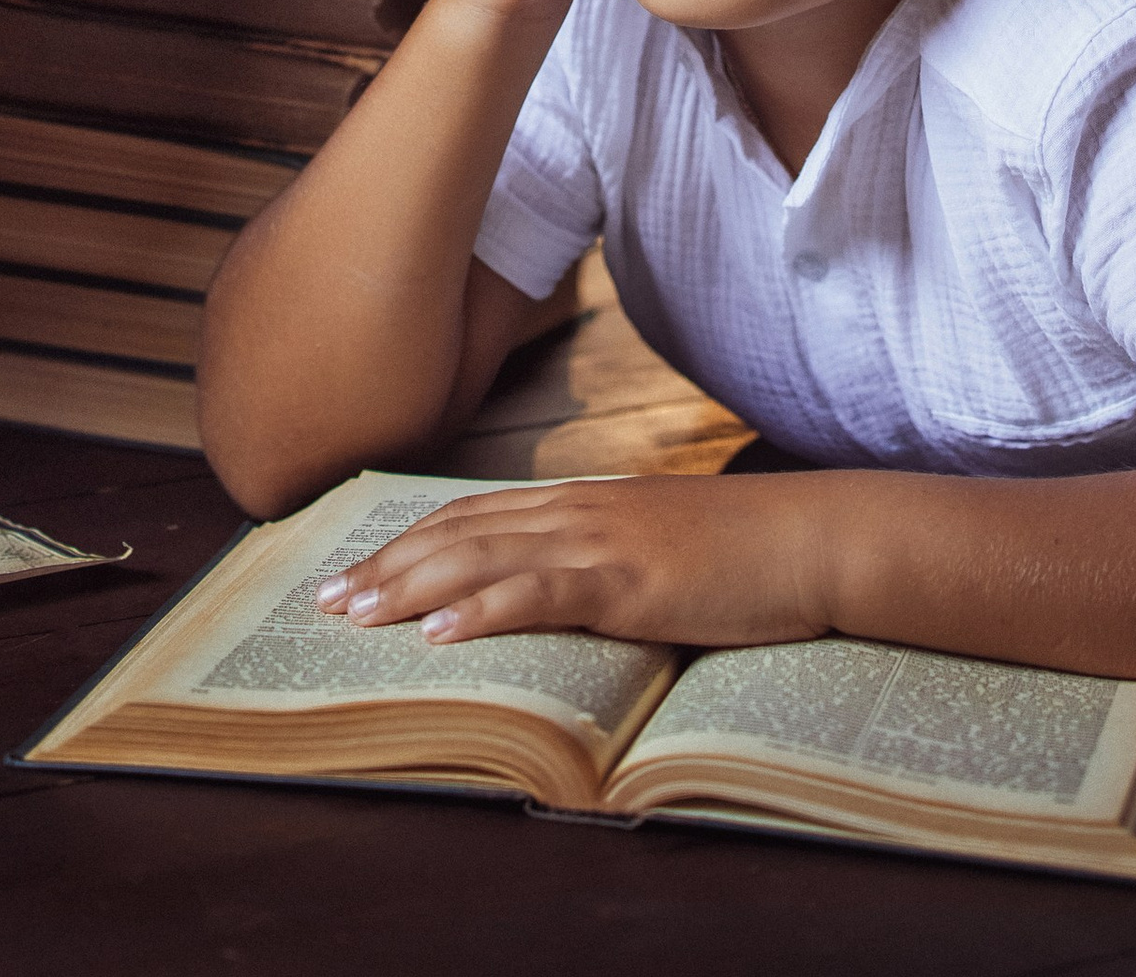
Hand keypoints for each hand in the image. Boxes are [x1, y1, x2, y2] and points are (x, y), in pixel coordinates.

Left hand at [312, 474, 832, 651]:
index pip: (473, 515)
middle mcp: (578, 511)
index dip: (409, 540)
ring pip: (482, 557)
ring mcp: (600, 541)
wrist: (811, 537)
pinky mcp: (627, 580)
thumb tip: (560, 596)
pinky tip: (441, 633)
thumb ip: (604, 561)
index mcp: (583, 503)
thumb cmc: (744, 552)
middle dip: (387, 566)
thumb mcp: (658, 549)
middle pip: (459, 532)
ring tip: (356, 617)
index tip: (357, 567)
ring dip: (410, 587)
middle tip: (325, 600)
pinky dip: (485, 609)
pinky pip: (541, 594)